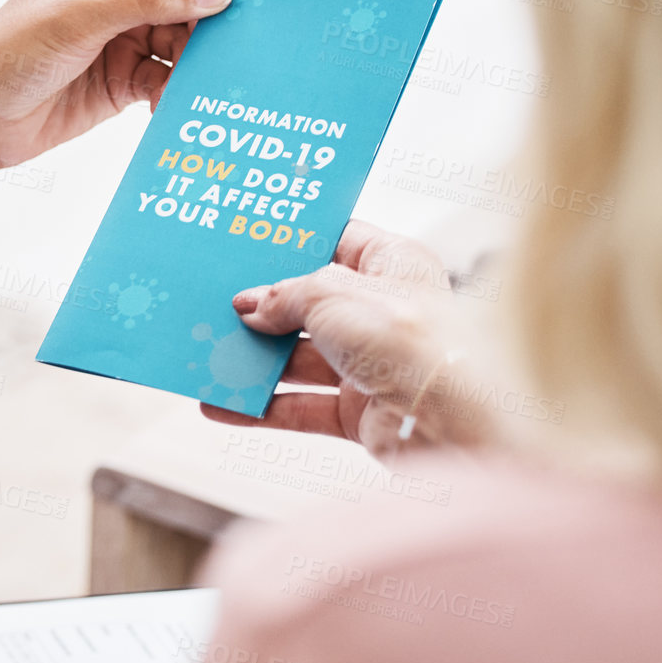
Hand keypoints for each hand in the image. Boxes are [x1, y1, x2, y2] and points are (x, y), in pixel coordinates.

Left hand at [0, 0, 233, 222]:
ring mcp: (121, 36)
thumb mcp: (81, 18)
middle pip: (190, 2)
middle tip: (222, 64)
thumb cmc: (8, 53)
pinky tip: (173, 110)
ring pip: (184, 44)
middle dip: (207, 31)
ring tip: (201, 92)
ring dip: (195, 67)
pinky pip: (167, 80)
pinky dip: (176, 94)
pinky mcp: (122, 79)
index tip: (224, 21)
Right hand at [201, 221, 488, 457]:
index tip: (250, 244)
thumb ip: (286, 296)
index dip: (296, 243)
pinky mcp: (361, 412)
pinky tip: (223, 405)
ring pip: (301, 359)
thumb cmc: (410, 339)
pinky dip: (262, 408)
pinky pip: (301, 407)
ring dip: (256, 361)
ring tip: (209, 356)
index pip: (340, 241)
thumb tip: (250, 306)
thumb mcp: (332, 294)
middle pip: (310, 306)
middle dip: (263, 310)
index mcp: (393, 265)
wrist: (452, 420)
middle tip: (217, 306)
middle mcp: (385, 313)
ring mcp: (372, 365)